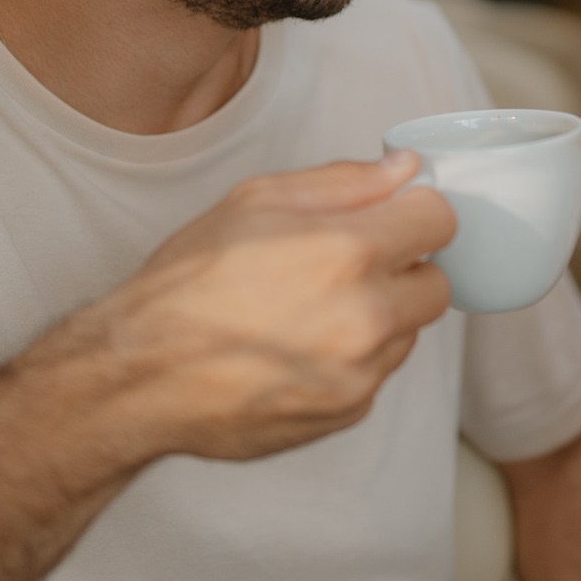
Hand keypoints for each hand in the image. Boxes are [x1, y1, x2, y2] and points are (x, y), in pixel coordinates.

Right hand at [32, 152, 454, 463]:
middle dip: (405, 270)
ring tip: (312, 311)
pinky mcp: (347, 411)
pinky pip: (377, 373)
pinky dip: (353, 360)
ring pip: (408, 332)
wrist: (139, 375)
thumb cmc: (189, 283)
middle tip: (349, 267)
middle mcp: (367, 316)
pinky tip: (299, 349)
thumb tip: (404, 169)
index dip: (415, 214)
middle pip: (437, 283)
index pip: (440, 221)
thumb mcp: (254, 202)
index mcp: (348, 252)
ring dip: (380, 317)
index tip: (393, 220)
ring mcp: (361, 371)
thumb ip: (343, 182)